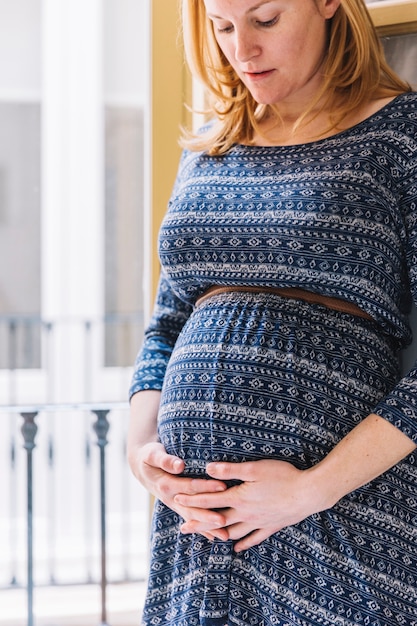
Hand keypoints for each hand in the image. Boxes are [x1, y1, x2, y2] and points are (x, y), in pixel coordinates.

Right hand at [130, 441, 229, 541]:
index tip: (223, 487)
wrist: (140, 467)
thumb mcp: (153, 455)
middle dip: (208, 516)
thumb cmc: (148, 456)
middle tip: (224, 521)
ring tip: (224, 535)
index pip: (189, 486)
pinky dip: (200, 529)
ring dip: (207, 527)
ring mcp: (173, 504)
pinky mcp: (177, 506)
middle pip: (191, 509)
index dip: (206, 487)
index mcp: (165, 484)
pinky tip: (214, 537)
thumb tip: (180, 466)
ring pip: (192, 518)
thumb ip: (165, 461)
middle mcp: (170, 498)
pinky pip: (189, 519)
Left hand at [175, 459, 321, 551]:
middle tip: (183, 528)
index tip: (177, 499)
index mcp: (239, 498)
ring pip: (233, 532)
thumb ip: (230, 470)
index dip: (192, 500)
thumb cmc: (282, 476)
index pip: (210, 500)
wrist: (308, 494)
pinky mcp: (272, 526)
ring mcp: (259, 522)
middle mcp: (246, 514)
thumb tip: (207, 469)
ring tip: (206, 537)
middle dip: (199, 523)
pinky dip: (243, 543)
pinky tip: (236, 548)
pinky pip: (253, 538)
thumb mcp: (254, 468)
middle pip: (217, 520)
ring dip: (218, 534)